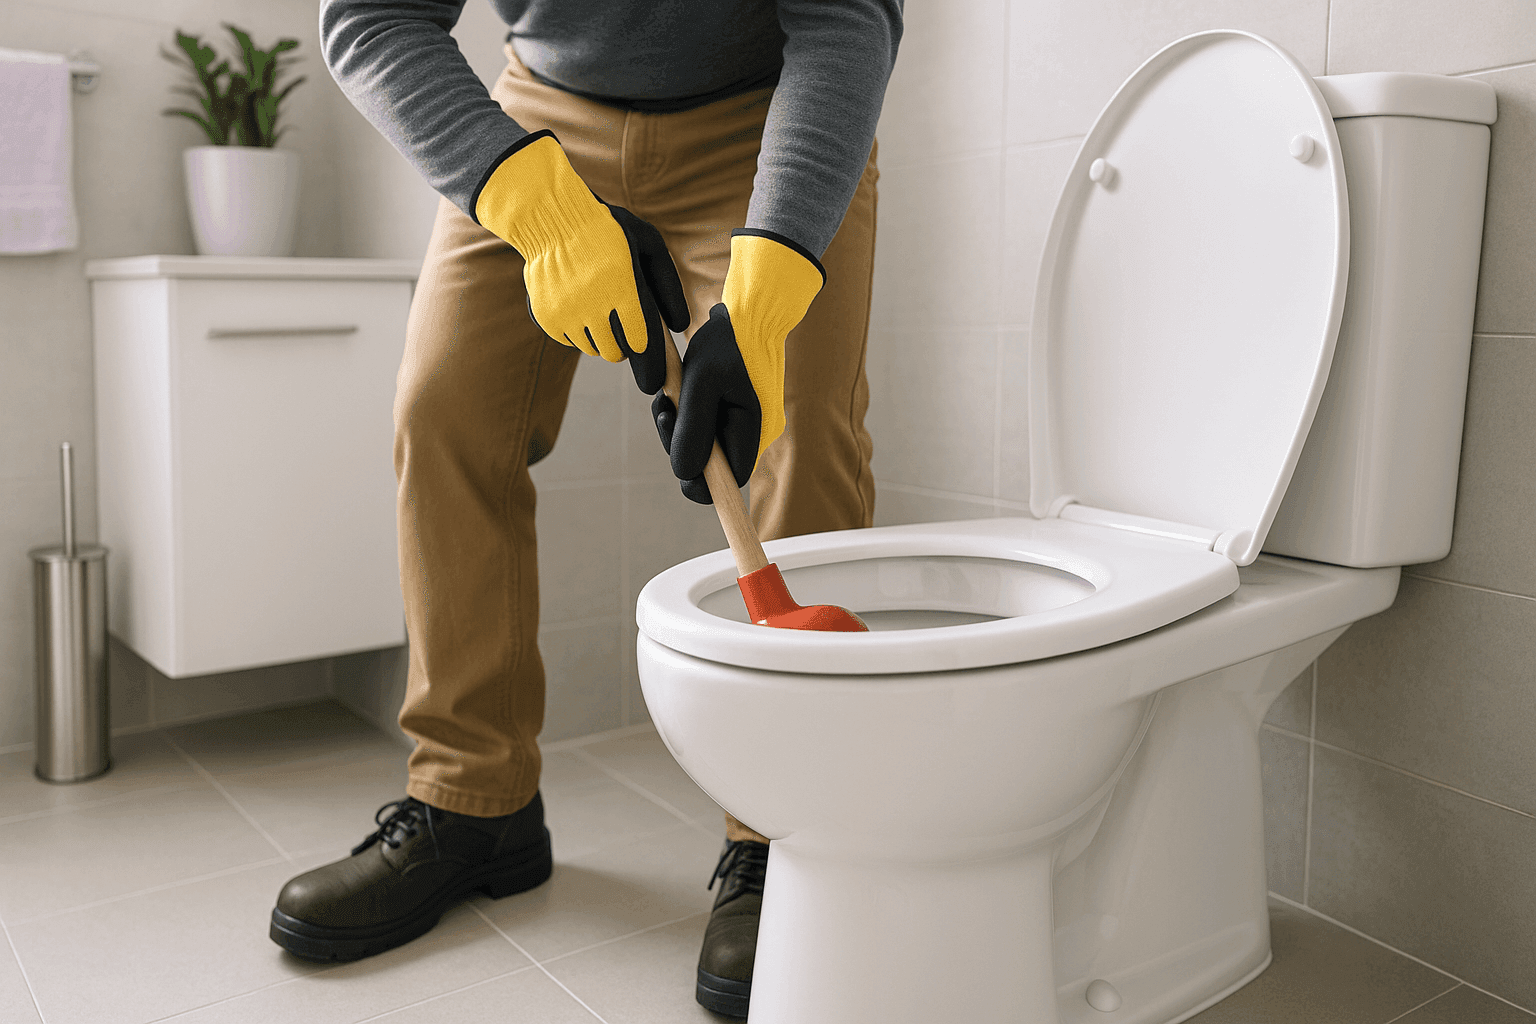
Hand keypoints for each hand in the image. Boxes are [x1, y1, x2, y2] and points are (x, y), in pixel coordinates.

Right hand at [474, 129, 689, 393]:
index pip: (640, 342)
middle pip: (615, 353)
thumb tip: (679, 326)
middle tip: (623, 328)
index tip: (644, 344)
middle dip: (623, 345)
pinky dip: (577, 331)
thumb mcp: (648, 243)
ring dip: (601, 338)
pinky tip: (578, 304)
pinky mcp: (547, 317)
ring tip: (599, 311)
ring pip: (593, 349)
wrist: (551, 217)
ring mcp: (566, 313)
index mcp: (622, 288)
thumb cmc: (609, 229)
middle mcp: (592, 305)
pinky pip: (569, 341)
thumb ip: (668, 284)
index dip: (646, 349)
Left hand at [651, 230, 824, 503]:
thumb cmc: (729, 342)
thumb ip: (693, 430)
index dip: (698, 484)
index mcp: (754, 432)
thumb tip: (683, 474)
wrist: (754, 309)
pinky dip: (687, 415)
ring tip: (665, 399)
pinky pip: (707, 425)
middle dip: (680, 444)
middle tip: (663, 411)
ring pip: (705, 444)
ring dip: (679, 427)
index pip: (728, 483)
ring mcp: (746, 422)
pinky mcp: (736, 409)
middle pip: (711, 465)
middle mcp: (754, 433)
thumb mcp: (702, 384)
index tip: (674, 458)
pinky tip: (674, 394)